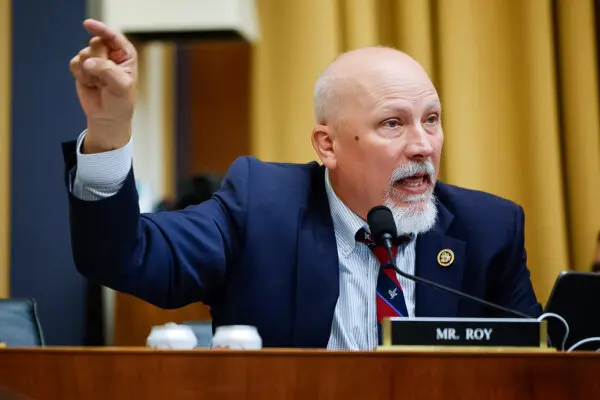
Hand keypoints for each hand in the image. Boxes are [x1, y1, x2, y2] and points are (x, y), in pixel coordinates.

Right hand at [69, 19, 137, 152]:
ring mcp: (95, 59)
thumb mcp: (121, 87)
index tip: (87, 25)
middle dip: (97, 60)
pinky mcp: (82, 67)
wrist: (107, 117)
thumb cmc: (121, 102)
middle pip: (95, 44)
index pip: (113, 37)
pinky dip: (80, 75)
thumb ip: (107, 71)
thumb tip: (88, 62)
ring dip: (89, 72)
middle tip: (104, 78)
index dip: (101, 29)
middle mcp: (110, 53)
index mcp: (125, 54)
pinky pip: (74, 63)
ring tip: (99, 84)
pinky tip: (90, 84)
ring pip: (83, 54)